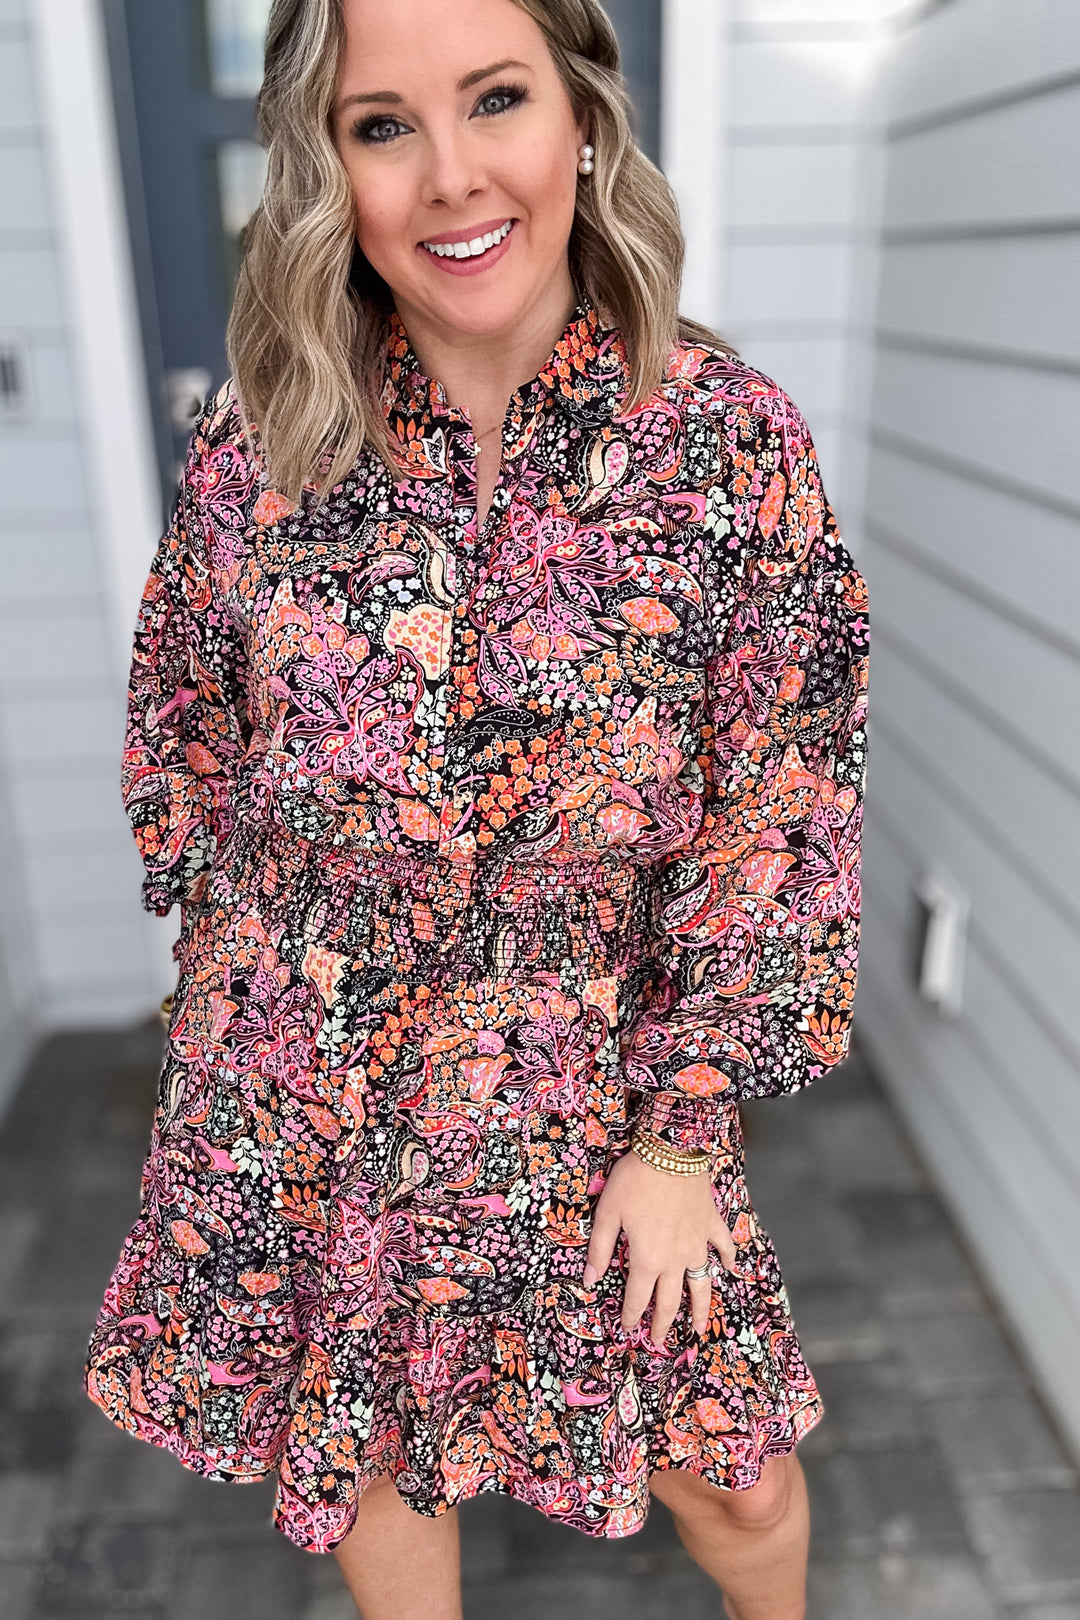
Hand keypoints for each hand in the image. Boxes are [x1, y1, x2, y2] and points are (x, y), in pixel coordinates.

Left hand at [582, 1147, 737, 1347]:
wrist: (672, 1150)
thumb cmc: (634, 1180)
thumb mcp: (607, 1213)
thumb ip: (599, 1250)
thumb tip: (590, 1281)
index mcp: (647, 1259)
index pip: (637, 1297)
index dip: (631, 1316)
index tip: (628, 1330)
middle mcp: (675, 1259)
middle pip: (670, 1301)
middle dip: (663, 1324)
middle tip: (659, 1340)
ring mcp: (698, 1244)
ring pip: (701, 1284)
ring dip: (701, 1309)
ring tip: (699, 1329)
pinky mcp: (712, 1225)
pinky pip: (724, 1247)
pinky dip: (728, 1260)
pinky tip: (730, 1270)